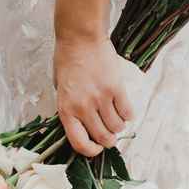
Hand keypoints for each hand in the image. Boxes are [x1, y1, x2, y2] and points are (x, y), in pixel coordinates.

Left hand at [54, 37, 133, 156]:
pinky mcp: (116, 88)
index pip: (80, 144)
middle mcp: (83, 107)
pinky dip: (127, 114)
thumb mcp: (61, 90)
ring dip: (118, 126)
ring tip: (115, 117)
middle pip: (103, 138)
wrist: (80, 37)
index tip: (96, 148)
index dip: (91, 151)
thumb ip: (71, 110)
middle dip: (109, 140)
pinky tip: (123, 107)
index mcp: (66, 110)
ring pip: (117, 127)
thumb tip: (85, 128)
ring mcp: (101, 98)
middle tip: (110, 134)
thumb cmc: (68, 61)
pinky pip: (127, 112)